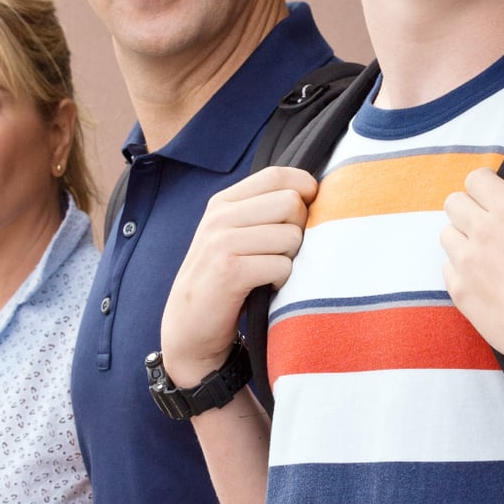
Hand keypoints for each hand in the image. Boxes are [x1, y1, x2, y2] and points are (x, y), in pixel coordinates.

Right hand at [160, 167, 315, 386]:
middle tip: (284, 253)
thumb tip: (314, 192)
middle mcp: (219, 217)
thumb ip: (263, 212)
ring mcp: (221, 243)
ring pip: (291, 235)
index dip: (304, 189)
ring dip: (292, 259)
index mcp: (223, 203)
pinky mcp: (229, 271)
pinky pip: (282, 266)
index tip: (309, 213)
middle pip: (290, 202)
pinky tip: (266, 289)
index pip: (277, 175)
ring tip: (271, 273)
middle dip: (300, 229)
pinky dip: (283, 281)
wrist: (189, 328)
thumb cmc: (223, 281)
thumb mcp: (234, 236)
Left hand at [440, 168, 503, 366]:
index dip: (484, 186)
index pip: (476, 179)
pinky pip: (447, 267)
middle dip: (468, 208)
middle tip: (485, 224)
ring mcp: (466, 261)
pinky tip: (481, 279)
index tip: (493, 197)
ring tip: (482, 254)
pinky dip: (460, 270)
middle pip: (454, 201)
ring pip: (446, 233)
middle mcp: (483, 230)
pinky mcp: (458, 289)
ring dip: (461, 238)